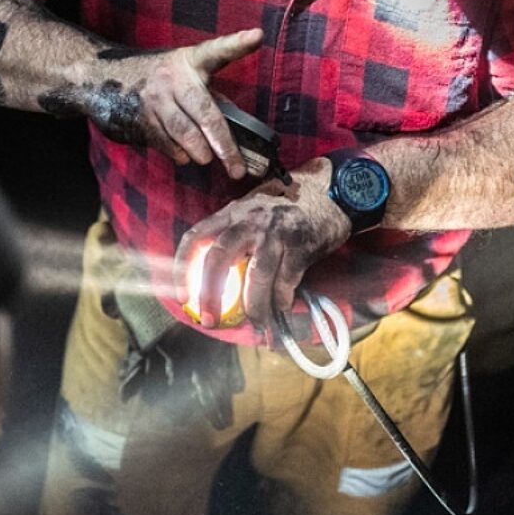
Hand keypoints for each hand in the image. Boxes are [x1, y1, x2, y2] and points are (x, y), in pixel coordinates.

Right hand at [78, 28, 263, 178]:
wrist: (101, 76)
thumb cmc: (156, 77)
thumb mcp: (181, 75)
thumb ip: (207, 95)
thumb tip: (235, 127)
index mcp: (189, 61)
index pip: (216, 51)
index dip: (237, 44)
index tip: (257, 36)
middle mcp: (172, 78)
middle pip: (204, 113)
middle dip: (223, 144)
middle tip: (237, 168)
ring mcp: (154, 100)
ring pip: (185, 135)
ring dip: (200, 154)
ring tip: (207, 159)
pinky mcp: (140, 120)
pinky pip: (167, 145)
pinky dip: (179, 154)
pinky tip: (183, 153)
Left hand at [174, 159, 351, 328]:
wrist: (331, 192)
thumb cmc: (288, 206)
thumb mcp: (253, 211)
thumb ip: (233, 235)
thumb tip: (214, 279)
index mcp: (232, 212)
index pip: (196, 237)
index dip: (182, 266)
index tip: (182, 295)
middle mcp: (249, 220)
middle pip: (219, 259)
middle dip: (211, 294)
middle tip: (210, 320)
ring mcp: (275, 232)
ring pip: (255, 277)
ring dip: (254, 306)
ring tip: (256, 322)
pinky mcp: (300, 245)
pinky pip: (286, 281)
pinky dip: (281, 299)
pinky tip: (281, 305)